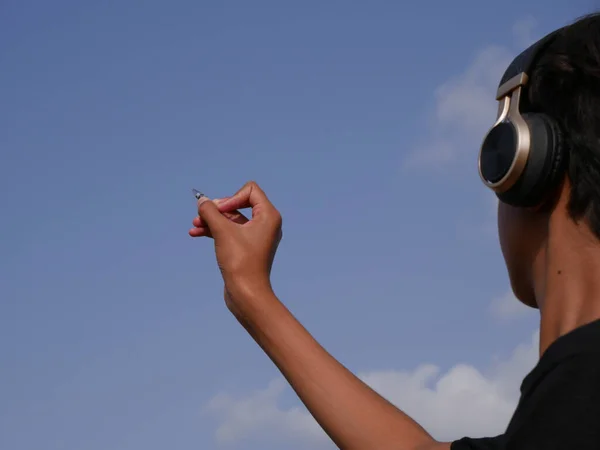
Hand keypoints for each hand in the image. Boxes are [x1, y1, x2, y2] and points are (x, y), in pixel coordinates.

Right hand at [189, 181, 282, 314]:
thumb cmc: (240, 262)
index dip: (231, 197)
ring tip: (194, 225)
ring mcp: (257, 237)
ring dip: (213, 220)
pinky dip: (215, 231)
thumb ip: (211, 212)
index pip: (250, 190)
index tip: (220, 212)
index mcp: (268, 216)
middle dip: (217, 209)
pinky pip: (231, 232)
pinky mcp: (247, 248)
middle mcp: (266, 224)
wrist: (247, 293)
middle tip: (201, 216)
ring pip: (232, 219)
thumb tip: (202, 201)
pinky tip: (196, 233)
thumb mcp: (222, 232)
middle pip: (238, 203)